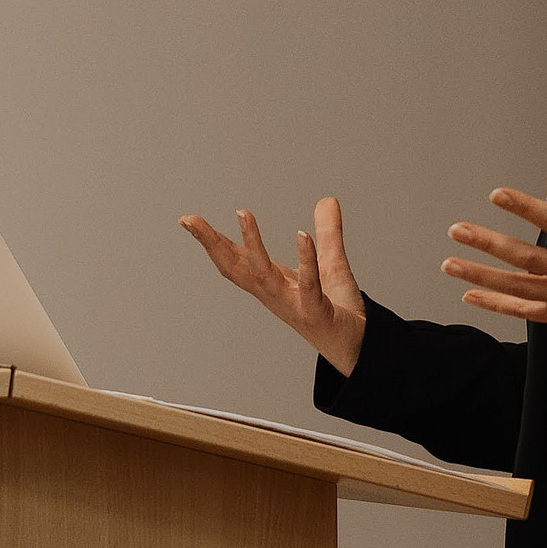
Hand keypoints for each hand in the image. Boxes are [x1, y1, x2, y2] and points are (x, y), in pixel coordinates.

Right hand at [179, 193, 367, 377]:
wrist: (358, 347)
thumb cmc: (337, 310)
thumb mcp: (331, 263)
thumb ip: (328, 232)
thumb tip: (327, 199)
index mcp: (271, 283)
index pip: (235, 259)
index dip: (211, 240)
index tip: (188, 220)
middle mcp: (274, 294)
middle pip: (236, 267)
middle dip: (211, 244)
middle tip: (190, 221)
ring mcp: (292, 304)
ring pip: (264, 274)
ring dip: (251, 244)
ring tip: (243, 213)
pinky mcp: (316, 312)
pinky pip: (308, 284)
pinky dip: (305, 259)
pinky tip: (302, 235)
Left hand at [443, 133, 546, 351]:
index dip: (525, 207)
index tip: (496, 194)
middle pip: (523, 256)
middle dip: (487, 242)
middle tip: (455, 230)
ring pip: (516, 285)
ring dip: (480, 274)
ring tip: (448, 263)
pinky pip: (523, 311)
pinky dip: (496, 304)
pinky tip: (469, 295)